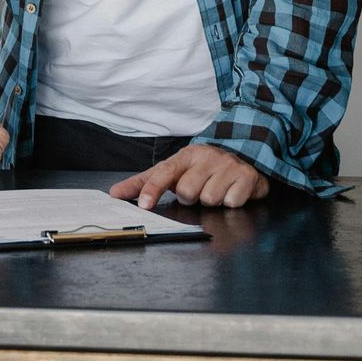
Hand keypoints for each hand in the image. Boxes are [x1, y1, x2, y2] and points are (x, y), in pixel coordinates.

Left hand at [111, 143, 269, 212]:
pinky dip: (231, 202)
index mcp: (185, 156)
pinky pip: (231, 202)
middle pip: (187, 192)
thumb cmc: (202, 168)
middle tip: (199, 189)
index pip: (164, 172)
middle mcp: (206, 157)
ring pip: (209, 199)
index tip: (144, 205)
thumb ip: (144, 182)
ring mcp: (227, 165)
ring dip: (211, 201)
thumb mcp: (174, 170)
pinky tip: (231, 192)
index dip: (153, 189)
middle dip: (191, 197)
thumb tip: (114, 193)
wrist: (245, 156)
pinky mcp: (246, 177)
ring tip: (216, 189)